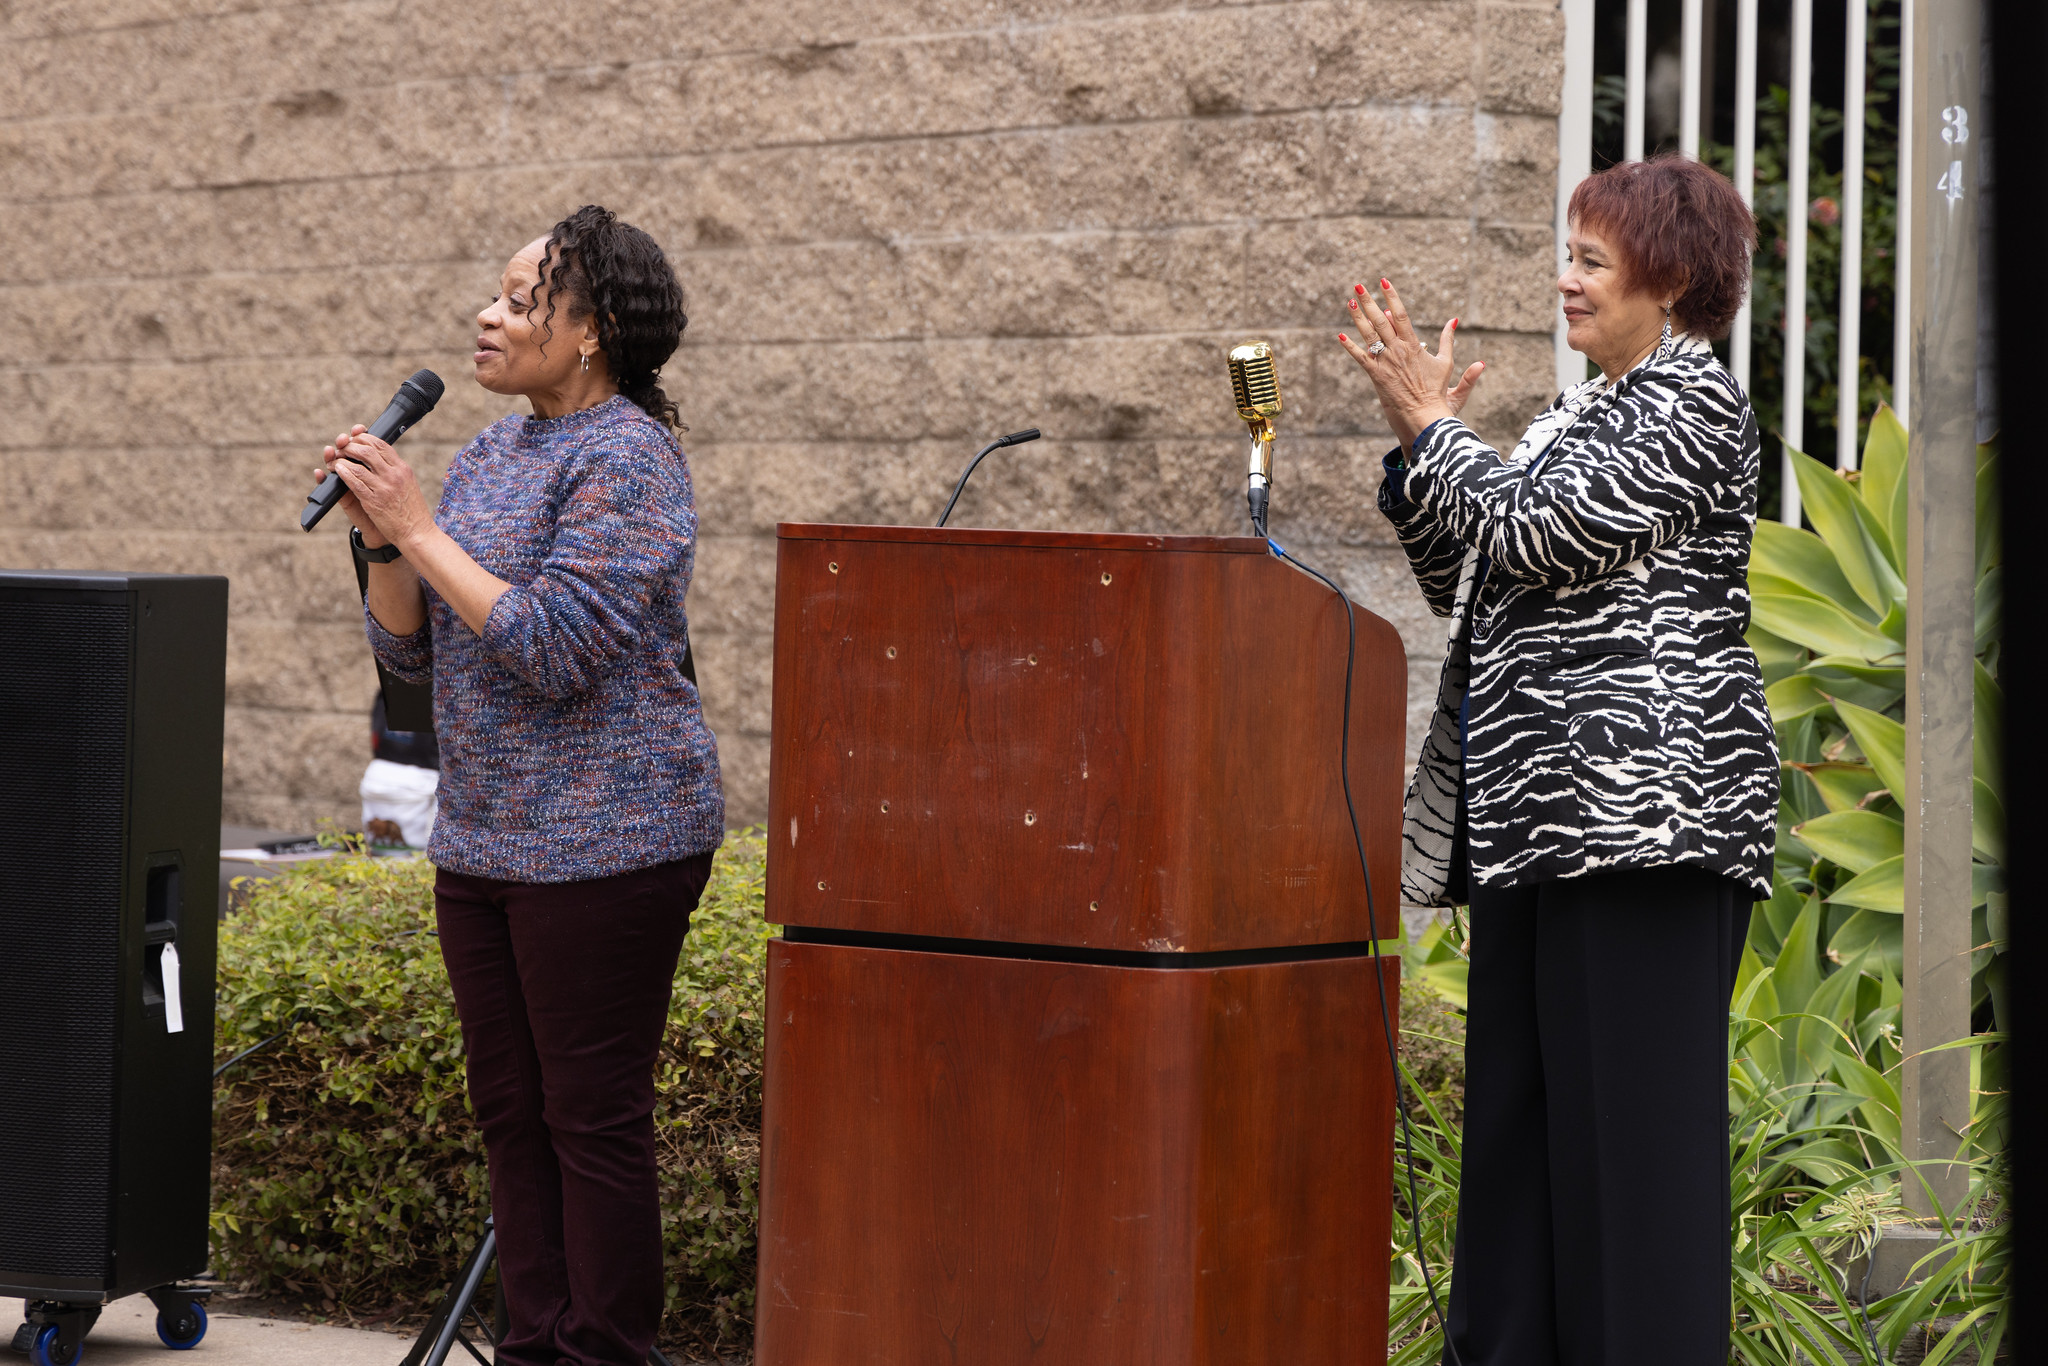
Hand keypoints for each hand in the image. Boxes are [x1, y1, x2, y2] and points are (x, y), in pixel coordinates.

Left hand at [323, 428, 435, 549]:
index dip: (364, 438)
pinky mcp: (373, 501)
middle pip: (367, 450)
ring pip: (357, 465)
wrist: (417, 533)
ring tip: (335, 459)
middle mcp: (394, 475)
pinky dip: (343, 473)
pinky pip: (354, 482)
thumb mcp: (408, 484)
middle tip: (342, 448)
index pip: (381, 445)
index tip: (355, 439)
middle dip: (350, 446)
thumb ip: (395, 471)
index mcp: (403, 469)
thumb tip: (379, 458)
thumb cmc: (412, 511)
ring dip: (342, 459)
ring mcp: (383, 488)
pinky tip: (337, 470)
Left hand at [1336, 279, 1484, 447]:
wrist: (1424, 415)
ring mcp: (1386, 363)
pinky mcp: (1377, 376)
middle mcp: (1398, 351)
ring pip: (1369, 335)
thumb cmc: (1436, 391)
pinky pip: (1361, 359)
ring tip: (1349, 301)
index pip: (1401, 315)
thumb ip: (1448, 340)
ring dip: (1358, 317)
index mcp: (1414, 345)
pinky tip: (1340, 336)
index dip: (1392, 297)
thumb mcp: (1446, 362)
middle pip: (1381, 320)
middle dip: (1369, 302)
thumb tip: (1453, 320)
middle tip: (1359, 286)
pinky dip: (1350, 347)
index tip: (1384, 282)